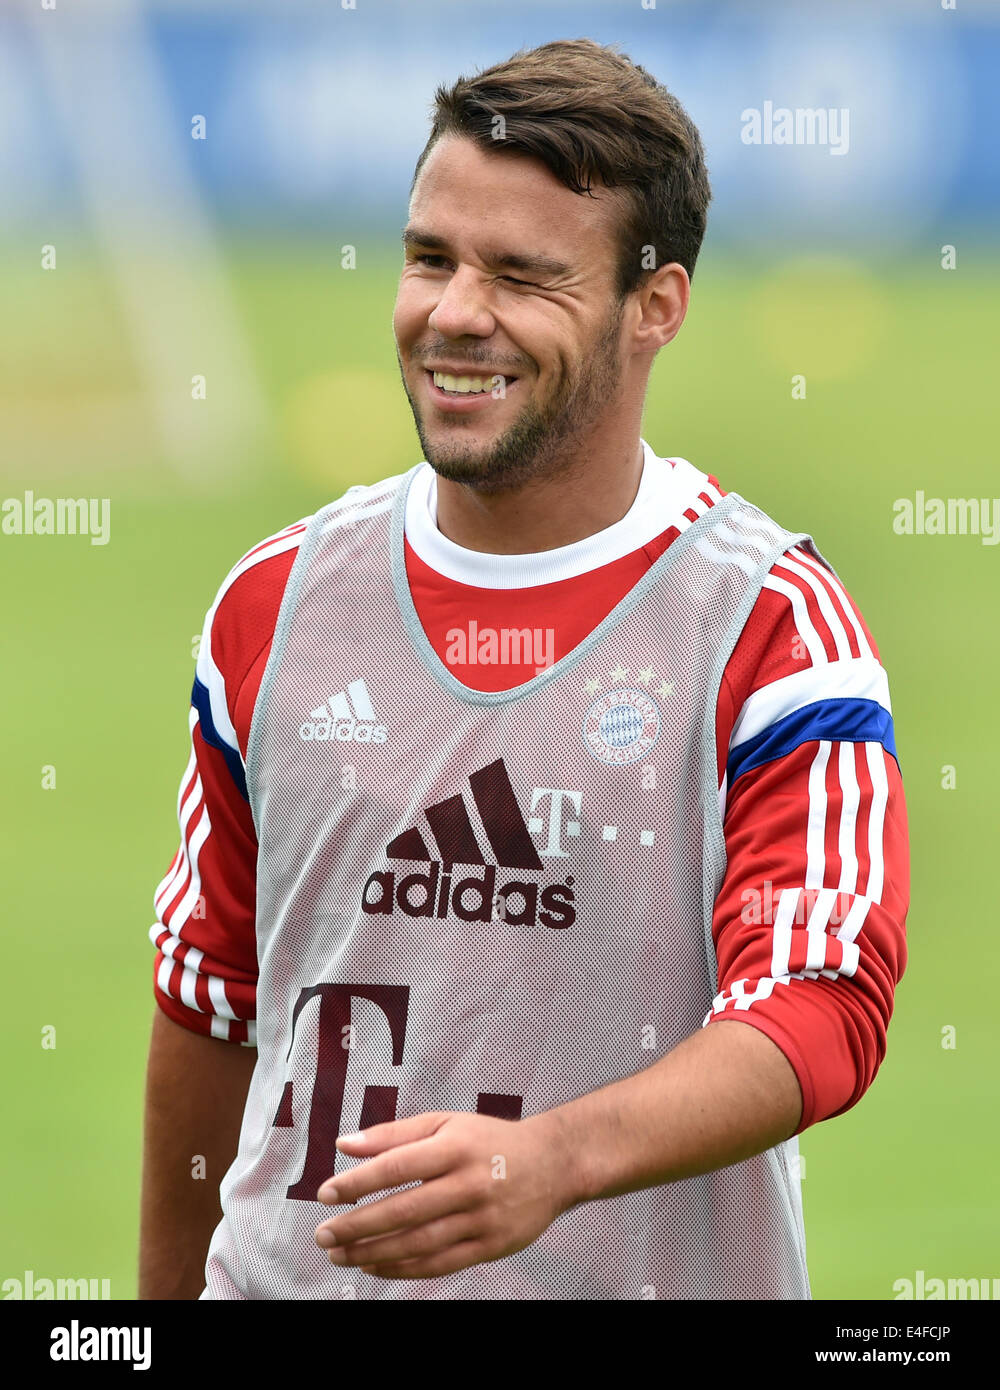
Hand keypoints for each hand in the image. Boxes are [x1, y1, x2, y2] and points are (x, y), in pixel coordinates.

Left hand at [314, 1109, 577, 1279]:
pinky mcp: (491, 1246)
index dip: (357, 1182)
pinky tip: (375, 1266)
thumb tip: (344, 1144)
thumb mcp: (445, 1124)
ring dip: (373, 1253)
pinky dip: (403, 1269)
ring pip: (418, 1243)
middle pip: (403, 1210)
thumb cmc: (488, 1141)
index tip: (325, 1195)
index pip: (397, 1166)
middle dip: (357, 1226)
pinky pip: (439, 1264)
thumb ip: (393, 1134)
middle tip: (323, 1234)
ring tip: (340, 1254)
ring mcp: (482, 1218)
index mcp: (454, 1146)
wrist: (553, 1164)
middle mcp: (468, 1182)